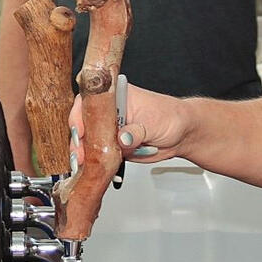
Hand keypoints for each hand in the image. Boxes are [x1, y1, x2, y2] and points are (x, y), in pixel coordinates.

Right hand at [69, 82, 188, 164]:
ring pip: (88, 141)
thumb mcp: (153, 123)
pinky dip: (96, 161)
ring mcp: (110, 128)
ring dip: (85, 153)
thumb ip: (136, 132)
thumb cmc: (171, 117)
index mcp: (117, 95)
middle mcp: (110, 110)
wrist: (182, 134)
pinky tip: (93, 167)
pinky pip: (99, 154)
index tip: (81, 131)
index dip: (81, 115)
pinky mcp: (113, 145)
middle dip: (79, 139)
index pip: (90, 101)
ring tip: (85, 163)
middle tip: (80, 153)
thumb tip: (122, 139)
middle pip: (84, 122)